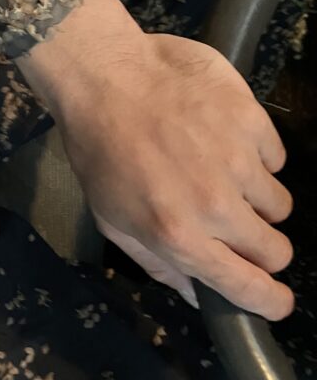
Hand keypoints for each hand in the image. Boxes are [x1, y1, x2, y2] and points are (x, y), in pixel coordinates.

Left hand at [19, 0, 294, 320]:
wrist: (103, 77)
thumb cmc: (99, 152)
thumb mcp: (112, 220)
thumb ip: (158, 264)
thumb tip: (199, 296)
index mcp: (178, 237)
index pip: (247, 287)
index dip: (269, 302)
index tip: (276, 302)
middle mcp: (215, 205)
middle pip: (276, 251)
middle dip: (261, 248)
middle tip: (235, 227)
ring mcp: (239, 161)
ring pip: (279, 204)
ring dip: (255, 199)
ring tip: (219, 174)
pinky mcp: (252, 120)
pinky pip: (276, 156)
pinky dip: (255, 155)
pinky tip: (221, 139)